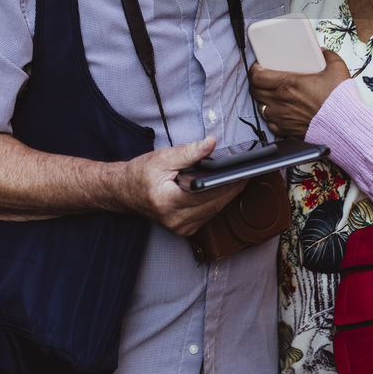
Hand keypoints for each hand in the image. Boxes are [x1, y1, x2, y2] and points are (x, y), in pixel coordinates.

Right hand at [119, 137, 245, 236]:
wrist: (123, 192)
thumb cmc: (139, 174)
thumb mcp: (162, 157)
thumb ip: (188, 152)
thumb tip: (210, 144)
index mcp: (169, 202)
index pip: (208, 193)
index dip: (229, 182)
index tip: (245, 172)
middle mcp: (176, 220)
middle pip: (215, 204)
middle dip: (233, 188)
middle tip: (249, 171)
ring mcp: (181, 228)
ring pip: (215, 211)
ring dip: (228, 195)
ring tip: (239, 177)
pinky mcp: (185, 229)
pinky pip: (208, 216)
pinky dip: (217, 202)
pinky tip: (224, 189)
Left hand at [249, 49, 350, 136]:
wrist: (345, 125)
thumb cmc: (339, 100)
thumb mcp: (336, 68)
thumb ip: (327, 55)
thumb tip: (321, 51)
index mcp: (288, 84)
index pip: (257, 76)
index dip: (254, 70)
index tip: (258, 67)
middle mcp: (281, 101)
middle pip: (256, 91)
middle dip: (257, 83)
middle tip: (264, 78)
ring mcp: (282, 118)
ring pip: (261, 107)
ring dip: (263, 99)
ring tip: (271, 94)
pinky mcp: (287, 130)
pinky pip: (270, 123)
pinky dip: (271, 116)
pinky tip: (279, 111)